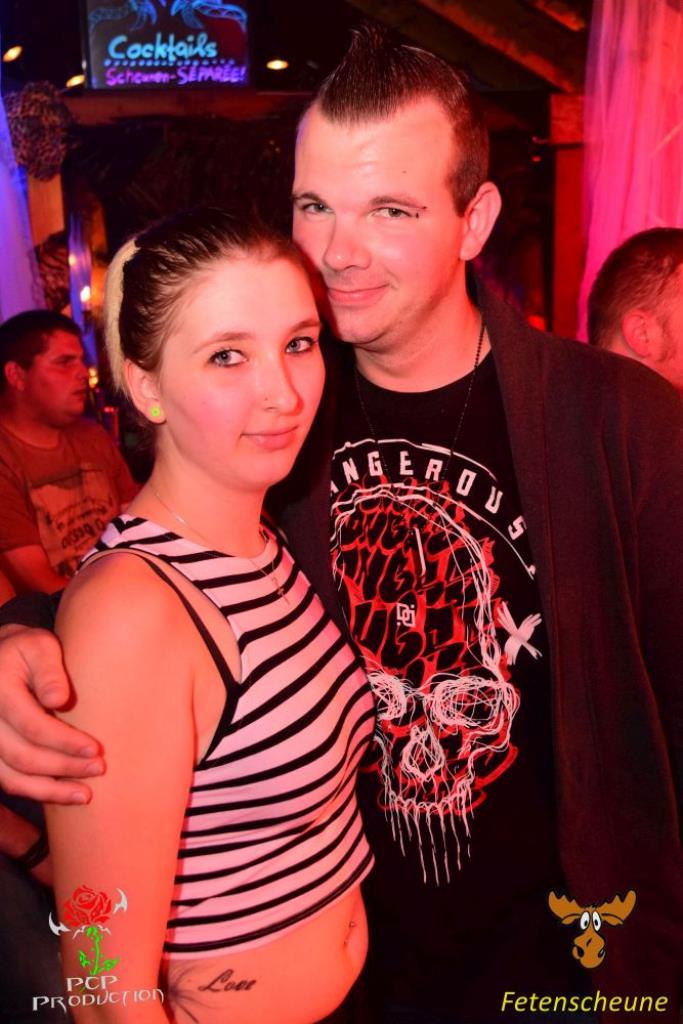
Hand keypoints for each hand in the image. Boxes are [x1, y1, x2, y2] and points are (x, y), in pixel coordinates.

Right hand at [0, 625, 102, 802]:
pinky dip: (37, 791)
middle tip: (99, 768)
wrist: (0, 660)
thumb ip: (49, 671)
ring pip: (13, 777)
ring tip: (86, 794)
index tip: (96, 748)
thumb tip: (58, 700)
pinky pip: (10, 781)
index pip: (32, 726)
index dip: (65, 741)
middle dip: (64, 767)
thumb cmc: (26, 650)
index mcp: (0, 692)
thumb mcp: (39, 646)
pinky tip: (65, 794)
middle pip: (23, 756)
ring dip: (51, 790)